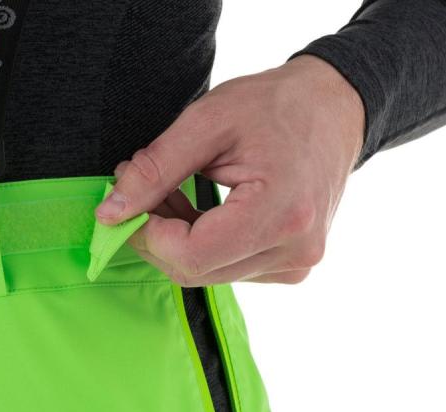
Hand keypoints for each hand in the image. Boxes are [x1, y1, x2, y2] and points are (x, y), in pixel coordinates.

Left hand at [95, 55, 364, 284]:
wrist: (336, 107)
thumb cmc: (275, 105)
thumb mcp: (207, 122)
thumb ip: (154, 171)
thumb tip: (109, 214)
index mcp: (280, 213)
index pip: (189, 255)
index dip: (145, 234)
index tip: (126, 201)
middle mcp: (294, 251)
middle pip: (194, 270)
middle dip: (155, 235)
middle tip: (137, 190)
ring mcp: (296, 263)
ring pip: (206, 273)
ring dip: (175, 239)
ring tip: (170, 190)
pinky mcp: (291, 265)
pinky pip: (227, 268)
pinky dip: (200, 244)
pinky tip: (197, 209)